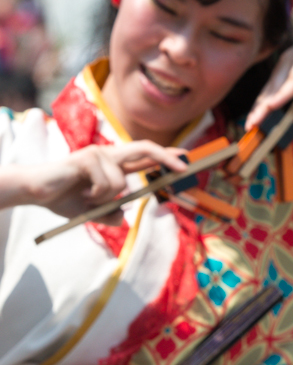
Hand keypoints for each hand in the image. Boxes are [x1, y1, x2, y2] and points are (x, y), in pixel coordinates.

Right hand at [8, 141, 188, 219]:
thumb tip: (124, 216)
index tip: (186, 159)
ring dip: (107, 198)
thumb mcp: (92, 212)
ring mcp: (99, 153)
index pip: (145, 156)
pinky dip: (97, 195)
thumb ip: (109, 214)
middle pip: (145, 148)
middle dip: (167, 157)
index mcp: (114, 164)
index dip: (166, 155)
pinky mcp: (87, 157)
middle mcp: (109, 154)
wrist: (35, 191)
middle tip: (184, 167)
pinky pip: (107, 184)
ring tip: (88, 198)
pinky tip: (82, 194)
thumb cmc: (64, 199)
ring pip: (122, 182)